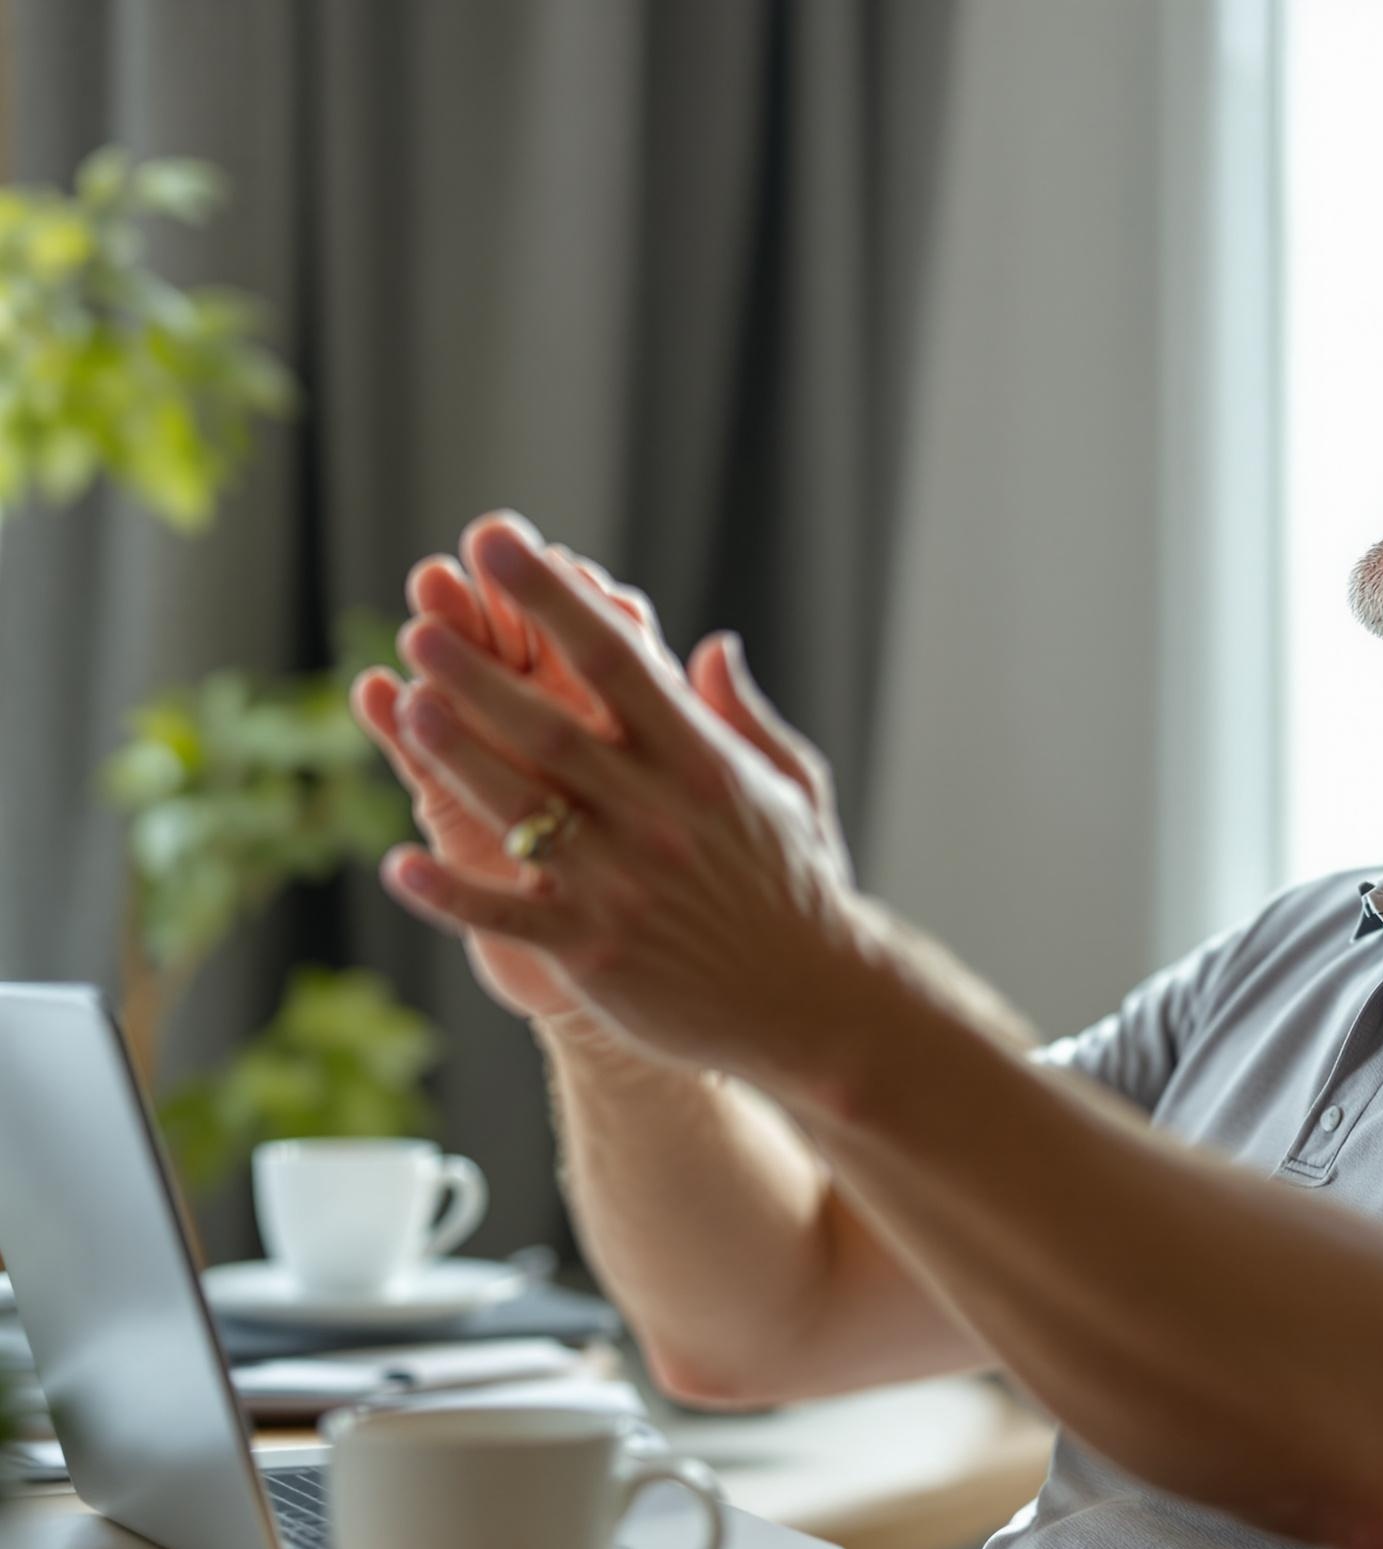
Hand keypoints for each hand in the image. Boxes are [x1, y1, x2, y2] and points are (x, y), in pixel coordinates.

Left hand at [378, 513, 873, 1089]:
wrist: (815, 1006)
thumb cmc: (798, 891)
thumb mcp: (790, 792)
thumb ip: (742, 719)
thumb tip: (709, 646)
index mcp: (704, 768)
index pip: (619, 664)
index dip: (554, 598)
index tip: (500, 542)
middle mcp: (660, 819)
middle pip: (555, 732)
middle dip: (485, 675)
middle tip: (424, 622)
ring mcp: (624, 887)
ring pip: (525, 813)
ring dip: (462, 759)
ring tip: (406, 708)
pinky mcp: (597, 954)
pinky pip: (512, 917)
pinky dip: (455, 895)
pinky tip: (401, 866)